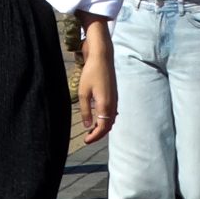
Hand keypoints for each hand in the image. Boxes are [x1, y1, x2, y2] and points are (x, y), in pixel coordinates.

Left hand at [76, 23, 116, 144]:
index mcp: (106, 105)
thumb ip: (86, 110)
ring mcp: (115, 99)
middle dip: (99, 133)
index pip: (103, 127)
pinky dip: (106, 119)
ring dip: (102, 126)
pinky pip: (112, 112)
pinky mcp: (114, 95)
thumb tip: (88, 126)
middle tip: (88, 137)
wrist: (102, 58)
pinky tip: (98, 118)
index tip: (86, 140)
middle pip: (108, 125)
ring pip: (111, 119)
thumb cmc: (91, 73)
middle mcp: (113, 104)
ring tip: (91, 129)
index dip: (95, 136)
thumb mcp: (83, 92)